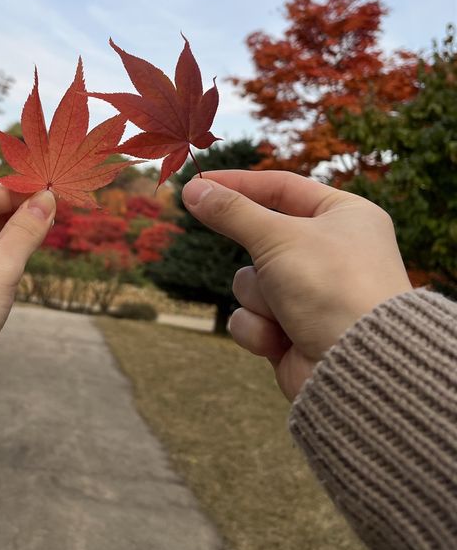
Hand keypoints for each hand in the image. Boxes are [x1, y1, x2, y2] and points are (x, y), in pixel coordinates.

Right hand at [182, 171, 410, 400]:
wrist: (357, 366)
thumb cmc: (331, 286)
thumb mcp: (277, 237)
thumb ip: (231, 212)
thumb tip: (192, 189)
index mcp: (345, 215)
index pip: (283, 187)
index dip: (240, 184)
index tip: (199, 183)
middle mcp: (332, 251)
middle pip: (263, 236)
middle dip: (255, 253)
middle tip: (213, 225)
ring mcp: (313, 293)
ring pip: (252, 281)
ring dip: (259, 297)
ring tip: (285, 310)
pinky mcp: (295, 329)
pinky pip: (254, 317)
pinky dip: (260, 328)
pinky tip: (282, 341)